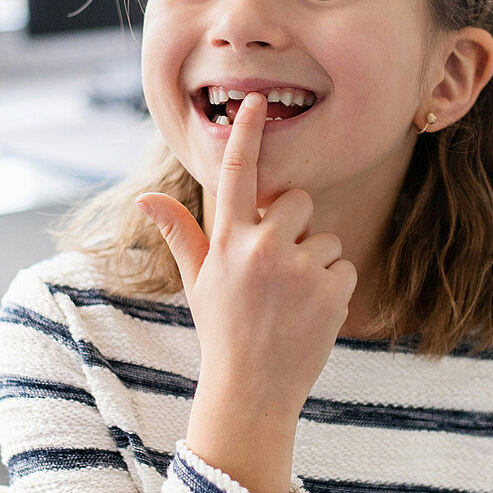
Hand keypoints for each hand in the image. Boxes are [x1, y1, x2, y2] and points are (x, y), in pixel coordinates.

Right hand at [137, 92, 356, 492]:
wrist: (252, 391)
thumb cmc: (223, 330)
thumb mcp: (197, 281)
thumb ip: (180, 233)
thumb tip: (146, 196)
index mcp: (227, 241)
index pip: (236, 175)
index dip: (246, 134)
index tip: (255, 100)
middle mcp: (261, 248)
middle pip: (297, 200)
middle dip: (294, 226)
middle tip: (277, 269)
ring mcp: (299, 268)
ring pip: (325, 236)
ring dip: (315, 262)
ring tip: (291, 300)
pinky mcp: (331, 288)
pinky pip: (345, 265)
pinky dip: (335, 287)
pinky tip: (311, 313)